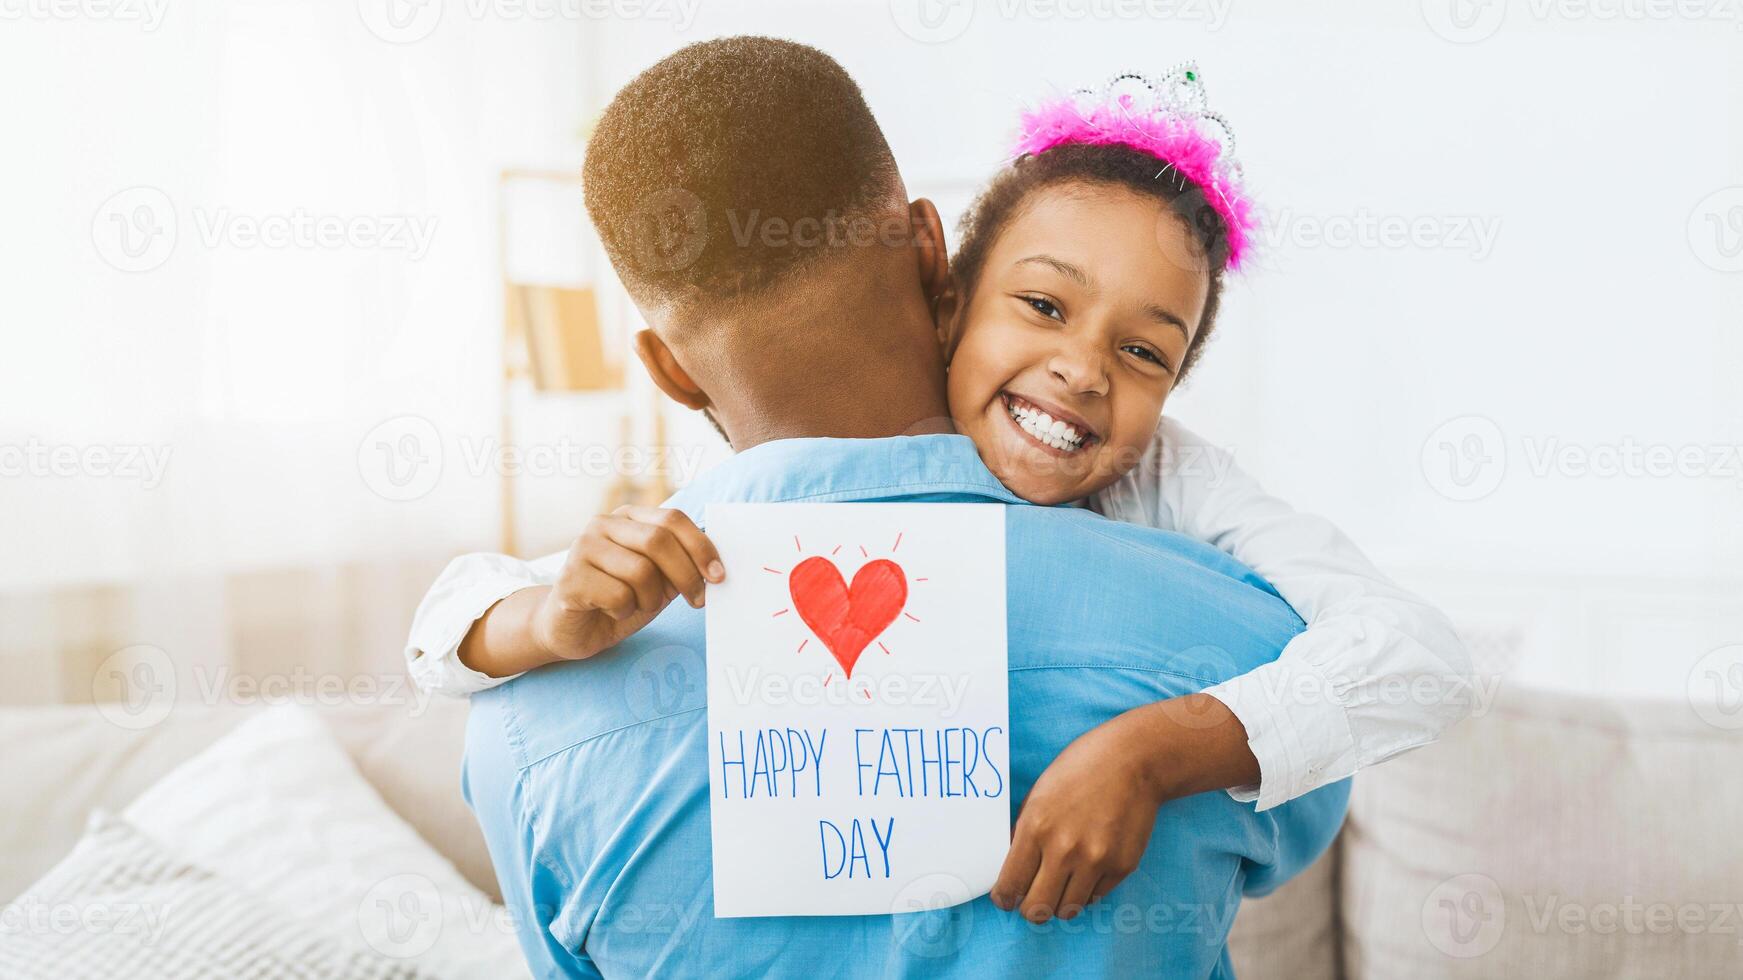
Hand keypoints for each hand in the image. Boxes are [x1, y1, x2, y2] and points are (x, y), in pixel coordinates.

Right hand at [531, 506, 723, 660]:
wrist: (573, 629)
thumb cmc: (619, 600)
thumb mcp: (659, 580)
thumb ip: (680, 565)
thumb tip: (714, 566)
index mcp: (628, 517)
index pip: (672, 518)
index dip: (701, 546)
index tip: (719, 575)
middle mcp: (603, 524)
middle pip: (659, 541)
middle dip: (686, 575)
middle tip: (697, 600)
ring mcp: (582, 548)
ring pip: (641, 571)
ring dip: (652, 599)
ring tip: (639, 605)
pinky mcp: (569, 578)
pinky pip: (618, 595)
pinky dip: (625, 611)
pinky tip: (612, 611)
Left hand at [990, 707, 1169, 922]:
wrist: (1132, 760)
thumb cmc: (1080, 770)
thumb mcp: (1038, 795)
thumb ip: (1023, 833)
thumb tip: (1013, 869)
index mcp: (1036, 828)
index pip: (1010, 885)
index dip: (1004, 898)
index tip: (1006, 899)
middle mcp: (1064, 850)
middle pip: (1036, 909)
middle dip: (1030, 908)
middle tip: (1032, 898)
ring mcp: (1096, 861)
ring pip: (1067, 911)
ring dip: (1059, 903)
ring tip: (1061, 885)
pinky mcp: (1122, 866)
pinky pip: (1095, 897)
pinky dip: (1086, 890)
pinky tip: (1086, 869)